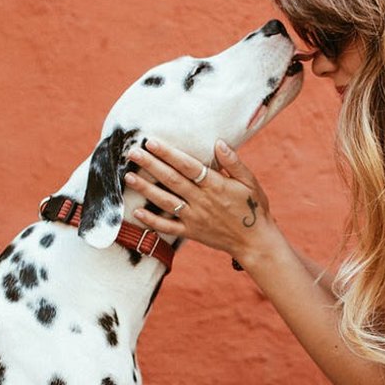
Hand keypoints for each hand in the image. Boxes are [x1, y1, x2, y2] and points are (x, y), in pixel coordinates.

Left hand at [125, 138, 276, 263]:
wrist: (255, 241)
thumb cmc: (254, 208)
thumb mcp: (250, 182)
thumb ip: (234, 163)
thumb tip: (218, 143)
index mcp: (216, 185)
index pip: (187, 166)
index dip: (168, 154)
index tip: (152, 142)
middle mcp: (202, 200)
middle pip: (171, 180)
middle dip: (150, 165)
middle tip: (132, 152)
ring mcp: (195, 218)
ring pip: (165, 201)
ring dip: (145, 188)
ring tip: (128, 176)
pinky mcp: (192, 232)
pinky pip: (168, 227)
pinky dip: (152, 221)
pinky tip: (137, 212)